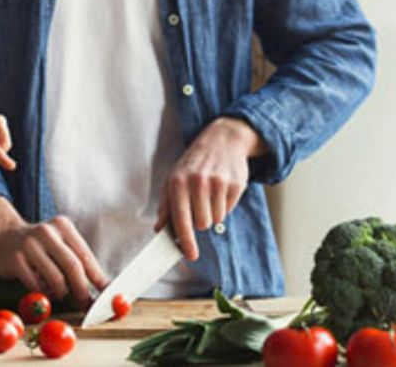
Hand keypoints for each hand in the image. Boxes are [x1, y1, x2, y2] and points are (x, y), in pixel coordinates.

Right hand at [0, 196, 107, 307]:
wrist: (2, 236)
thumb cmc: (38, 245)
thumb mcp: (59, 244)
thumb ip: (79, 261)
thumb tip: (104, 287)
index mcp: (63, 226)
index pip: (85, 256)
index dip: (97, 278)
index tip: (105, 296)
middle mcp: (47, 232)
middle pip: (73, 266)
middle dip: (82, 290)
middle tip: (85, 304)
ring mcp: (29, 245)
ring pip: (55, 279)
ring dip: (61, 292)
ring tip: (59, 292)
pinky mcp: (15, 260)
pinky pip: (36, 285)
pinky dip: (43, 293)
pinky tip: (42, 289)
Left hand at [156, 117, 265, 260]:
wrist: (221, 140)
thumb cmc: (193, 164)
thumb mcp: (173, 179)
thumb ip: (166, 206)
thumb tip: (159, 229)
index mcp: (178, 182)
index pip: (181, 220)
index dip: (186, 241)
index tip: (191, 256)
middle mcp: (197, 182)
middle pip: (202, 224)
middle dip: (200, 220)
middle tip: (199, 204)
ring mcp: (218, 183)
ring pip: (217, 219)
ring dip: (213, 212)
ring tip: (209, 194)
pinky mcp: (235, 184)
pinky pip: (229, 209)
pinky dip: (224, 205)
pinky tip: (220, 189)